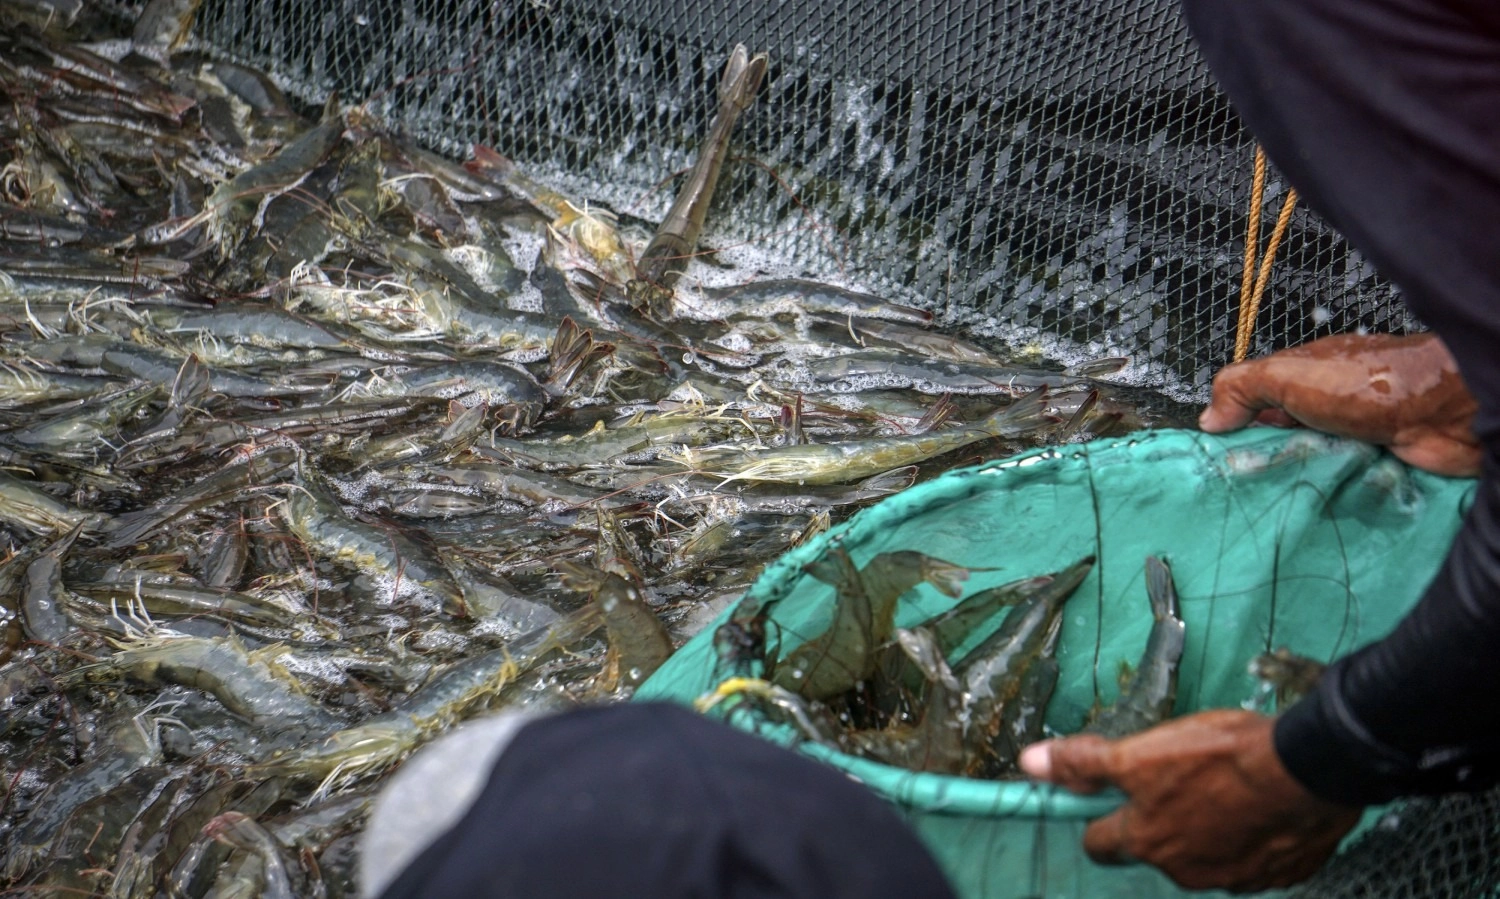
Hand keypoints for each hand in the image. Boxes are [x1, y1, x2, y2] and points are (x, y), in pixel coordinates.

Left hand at [1018, 710, 1360, 891]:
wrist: (1308, 770)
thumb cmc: (1221, 756)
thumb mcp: (1141, 752)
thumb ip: (1085, 763)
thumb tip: (1030, 763)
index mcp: (1147, 841)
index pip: (1099, 844)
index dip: (1098, 817)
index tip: (1108, 795)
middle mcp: (1184, 870)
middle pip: (1152, 849)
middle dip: (1155, 821)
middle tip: (1174, 782)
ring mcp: (1233, 878)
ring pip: (1201, 854)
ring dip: (1204, 828)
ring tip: (1221, 787)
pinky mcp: (1276, 874)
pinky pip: (1250, 858)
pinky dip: (1249, 836)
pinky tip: (1257, 806)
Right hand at [1199, 333, 1480, 476]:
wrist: (1445, 412)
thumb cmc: (1367, 386)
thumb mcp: (1289, 374)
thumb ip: (1243, 386)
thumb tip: (1208, 418)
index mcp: (1306, 377)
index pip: (1260, 403)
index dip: (1238, 427)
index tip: (1220, 456)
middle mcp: (1329, 406)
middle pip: (1284, 439)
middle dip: (1267, 460)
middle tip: (1245, 486)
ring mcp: (1355, 437)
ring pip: (1312, 465)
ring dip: (1298, 482)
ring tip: (1274, 504)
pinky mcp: (1378, 466)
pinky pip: (1343, 485)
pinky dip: (1330, 496)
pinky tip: (1312, 507)